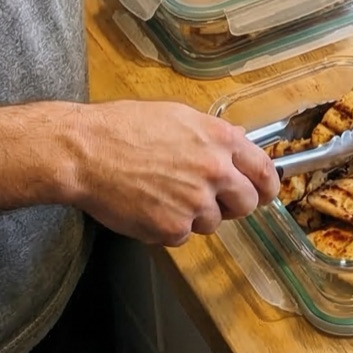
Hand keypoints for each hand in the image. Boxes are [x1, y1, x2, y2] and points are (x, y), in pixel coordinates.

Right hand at [67, 101, 278, 245]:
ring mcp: (196, 203)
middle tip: (208, 198)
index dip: (266, 186)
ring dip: (193, 215)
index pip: (265, 171)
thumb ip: (212, 137)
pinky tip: (147, 205)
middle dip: (232, 205)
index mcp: (220, 140)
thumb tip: (234, 149)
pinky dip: (167, 226)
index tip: (262, 192)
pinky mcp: (173, 229)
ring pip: (212, 222)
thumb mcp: (178, 117)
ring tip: (162, 193)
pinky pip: (182, 236)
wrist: (85, 152)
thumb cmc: (124, 128)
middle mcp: (215, 172)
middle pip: (247, 204)